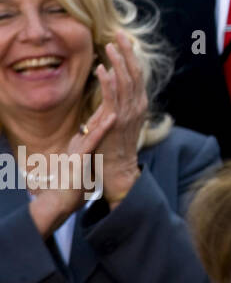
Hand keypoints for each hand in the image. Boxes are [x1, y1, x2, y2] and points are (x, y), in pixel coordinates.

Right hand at [26, 100, 115, 237]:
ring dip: (106, 105)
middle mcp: (79, 142)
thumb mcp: (83, 163)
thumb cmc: (72, 186)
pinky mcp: (79, 158)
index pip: (97, 118)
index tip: (119, 88)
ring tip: (116, 88)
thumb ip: (87, 152)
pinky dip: (102, 128)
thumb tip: (94, 147)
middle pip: (96, 115)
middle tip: (119, 78)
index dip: (108, 102)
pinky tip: (113, 117)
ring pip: (94, 122)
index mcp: (81, 142)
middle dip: (108, 97)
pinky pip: (93, 140)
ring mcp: (79, 148)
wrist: (59, 203)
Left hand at [95, 32, 148, 206]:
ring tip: (109, 46)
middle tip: (119, 33)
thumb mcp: (119, 119)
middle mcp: (138, 105)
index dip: (130, 55)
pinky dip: (108, 81)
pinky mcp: (116, 121)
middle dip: (127, 51)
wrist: (117, 169)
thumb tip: (112, 81)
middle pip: (135, 72)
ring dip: (118, 62)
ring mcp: (129, 113)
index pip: (137, 73)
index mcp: (139, 103)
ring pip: (126, 81)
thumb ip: (116, 101)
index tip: (122, 39)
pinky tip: (103, 68)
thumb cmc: (113, 146)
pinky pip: (113, 97)